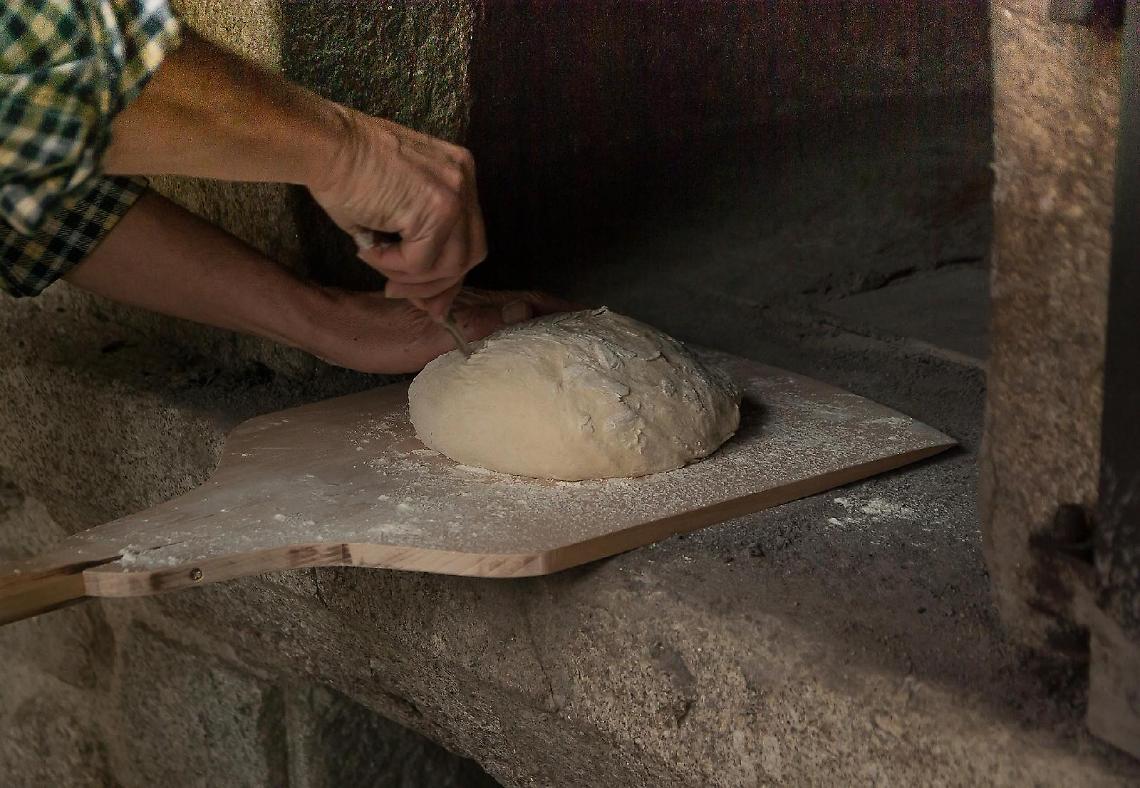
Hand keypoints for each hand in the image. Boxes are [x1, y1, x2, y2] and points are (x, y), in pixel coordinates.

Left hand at [306, 288, 578, 373]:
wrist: (335, 328)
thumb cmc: (376, 336)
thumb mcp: (429, 334)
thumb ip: (478, 324)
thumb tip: (527, 309)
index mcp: (473, 303)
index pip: (531, 300)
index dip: (562, 308)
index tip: (594, 318)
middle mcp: (472, 302)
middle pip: (528, 304)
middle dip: (560, 314)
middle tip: (592, 333)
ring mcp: (460, 309)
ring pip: (511, 310)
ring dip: (540, 320)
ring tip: (567, 339)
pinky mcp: (445, 318)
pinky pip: (492, 319)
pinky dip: (515, 324)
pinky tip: (519, 340)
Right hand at [309, 110, 486, 318]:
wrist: (325, 144)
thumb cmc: (345, 172)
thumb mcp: (394, 211)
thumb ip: (418, 247)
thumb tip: (431, 305)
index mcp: (458, 175)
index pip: (469, 238)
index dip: (446, 274)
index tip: (424, 297)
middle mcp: (464, 180)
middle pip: (471, 254)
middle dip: (435, 284)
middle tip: (397, 291)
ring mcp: (455, 193)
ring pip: (450, 265)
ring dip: (410, 277)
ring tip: (376, 262)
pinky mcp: (437, 208)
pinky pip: (422, 261)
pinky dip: (393, 265)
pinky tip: (368, 250)